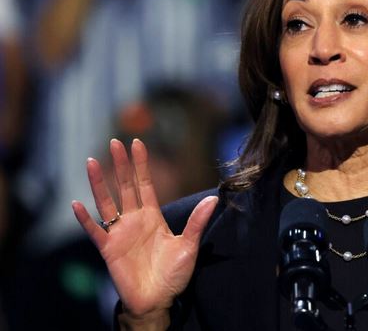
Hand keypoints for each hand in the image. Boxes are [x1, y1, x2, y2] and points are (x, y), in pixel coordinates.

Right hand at [72, 139, 217, 316]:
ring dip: (99, 183)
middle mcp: (134, 220)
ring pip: (106, 203)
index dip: (140, 165)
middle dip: (120, 165)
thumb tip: (214, 198)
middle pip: (124, 187)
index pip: (145, 184)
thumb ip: (198, 222)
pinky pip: (94, 231)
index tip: (137, 143)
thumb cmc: (173, 275)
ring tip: (92, 162)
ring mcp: (120, 233)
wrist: (158, 300)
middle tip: (115, 142)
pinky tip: (77, 204)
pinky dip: (85, 219)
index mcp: (153, 216)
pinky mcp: (109, 249)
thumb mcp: (189, 246)